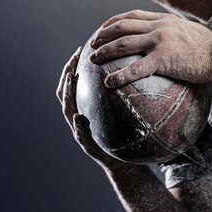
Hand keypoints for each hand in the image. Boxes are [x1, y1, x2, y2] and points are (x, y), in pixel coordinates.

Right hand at [55, 47, 122, 171]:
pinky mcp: (86, 145)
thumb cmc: (130, 134)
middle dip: (66, 73)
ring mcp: (80, 130)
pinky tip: (79, 116)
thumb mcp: (130, 111)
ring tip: (72, 79)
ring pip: (67, 109)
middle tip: (74, 60)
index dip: (75, 65)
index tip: (82, 49)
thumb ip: (130, 93)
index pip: (76, 81)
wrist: (127, 162)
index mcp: (87, 105)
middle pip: (65, 91)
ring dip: (67, 93)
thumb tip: (147, 67)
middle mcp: (79, 115)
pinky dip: (77, 124)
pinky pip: (78, 133)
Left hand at [88, 10, 211, 85]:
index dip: (114, 22)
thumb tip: (173, 39)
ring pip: (124, 43)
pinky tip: (109, 83)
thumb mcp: (191, 30)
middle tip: (92, 44)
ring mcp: (160, 41)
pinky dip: (120, 75)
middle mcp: (159, 26)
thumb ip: (177, 31)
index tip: (103, 29)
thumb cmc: (210, 46)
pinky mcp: (163, 59)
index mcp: (164, 19)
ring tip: (93, 60)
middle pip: (122, 26)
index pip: (132, 16)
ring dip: (105, 51)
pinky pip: (136, 68)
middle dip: (103, 35)